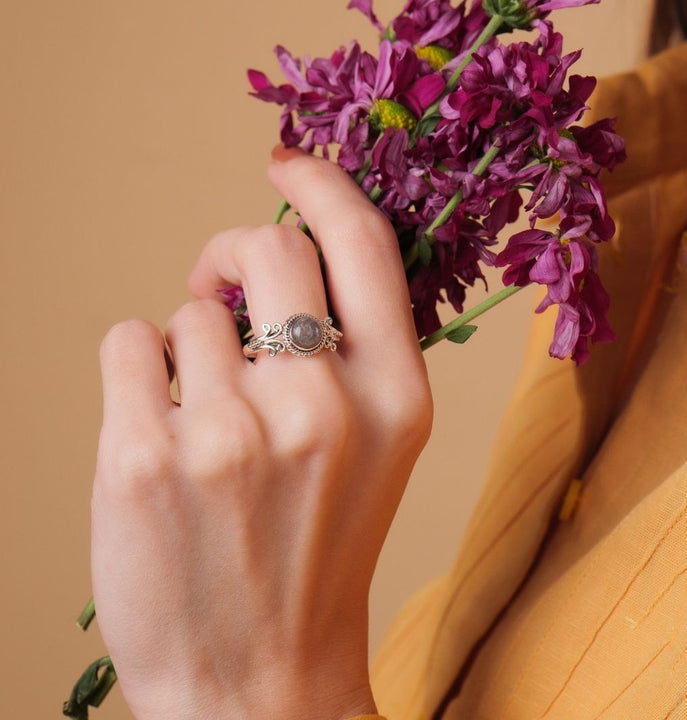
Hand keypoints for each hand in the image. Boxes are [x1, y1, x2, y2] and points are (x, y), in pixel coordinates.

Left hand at [91, 147, 432, 719]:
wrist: (262, 679)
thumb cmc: (319, 553)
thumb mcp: (380, 450)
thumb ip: (353, 350)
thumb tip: (285, 266)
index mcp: (396, 398)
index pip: (362, 244)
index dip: (323, 185)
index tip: (287, 163)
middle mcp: (323, 406)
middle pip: (265, 246)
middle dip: (230, 250)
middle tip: (216, 287)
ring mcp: (231, 433)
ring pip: (186, 311)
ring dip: (187, 347)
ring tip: (201, 421)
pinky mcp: (143, 458)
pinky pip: (126, 342)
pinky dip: (135, 371)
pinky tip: (158, 433)